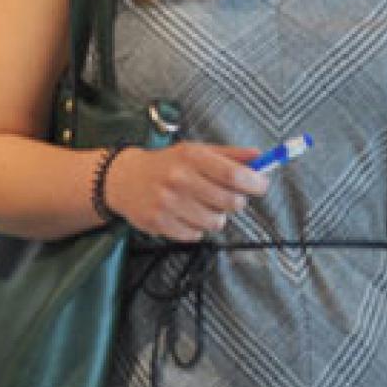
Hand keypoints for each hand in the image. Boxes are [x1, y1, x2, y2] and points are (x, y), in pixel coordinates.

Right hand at [102, 143, 268, 240]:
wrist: (124, 179)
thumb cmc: (167, 164)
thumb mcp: (197, 150)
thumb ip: (230, 154)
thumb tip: (260, 156)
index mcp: (192, 157)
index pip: (233, 174)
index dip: (254, 182)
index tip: (261, 185)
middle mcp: (179, 179)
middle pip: (228, 201)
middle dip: (237, 202)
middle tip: (231, 197)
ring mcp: (168, 203)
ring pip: (215, 222)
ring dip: (216, 216)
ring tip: (204, 205)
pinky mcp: (159, 223)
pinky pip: (195, 235)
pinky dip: (197, 228)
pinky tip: (187, 215)